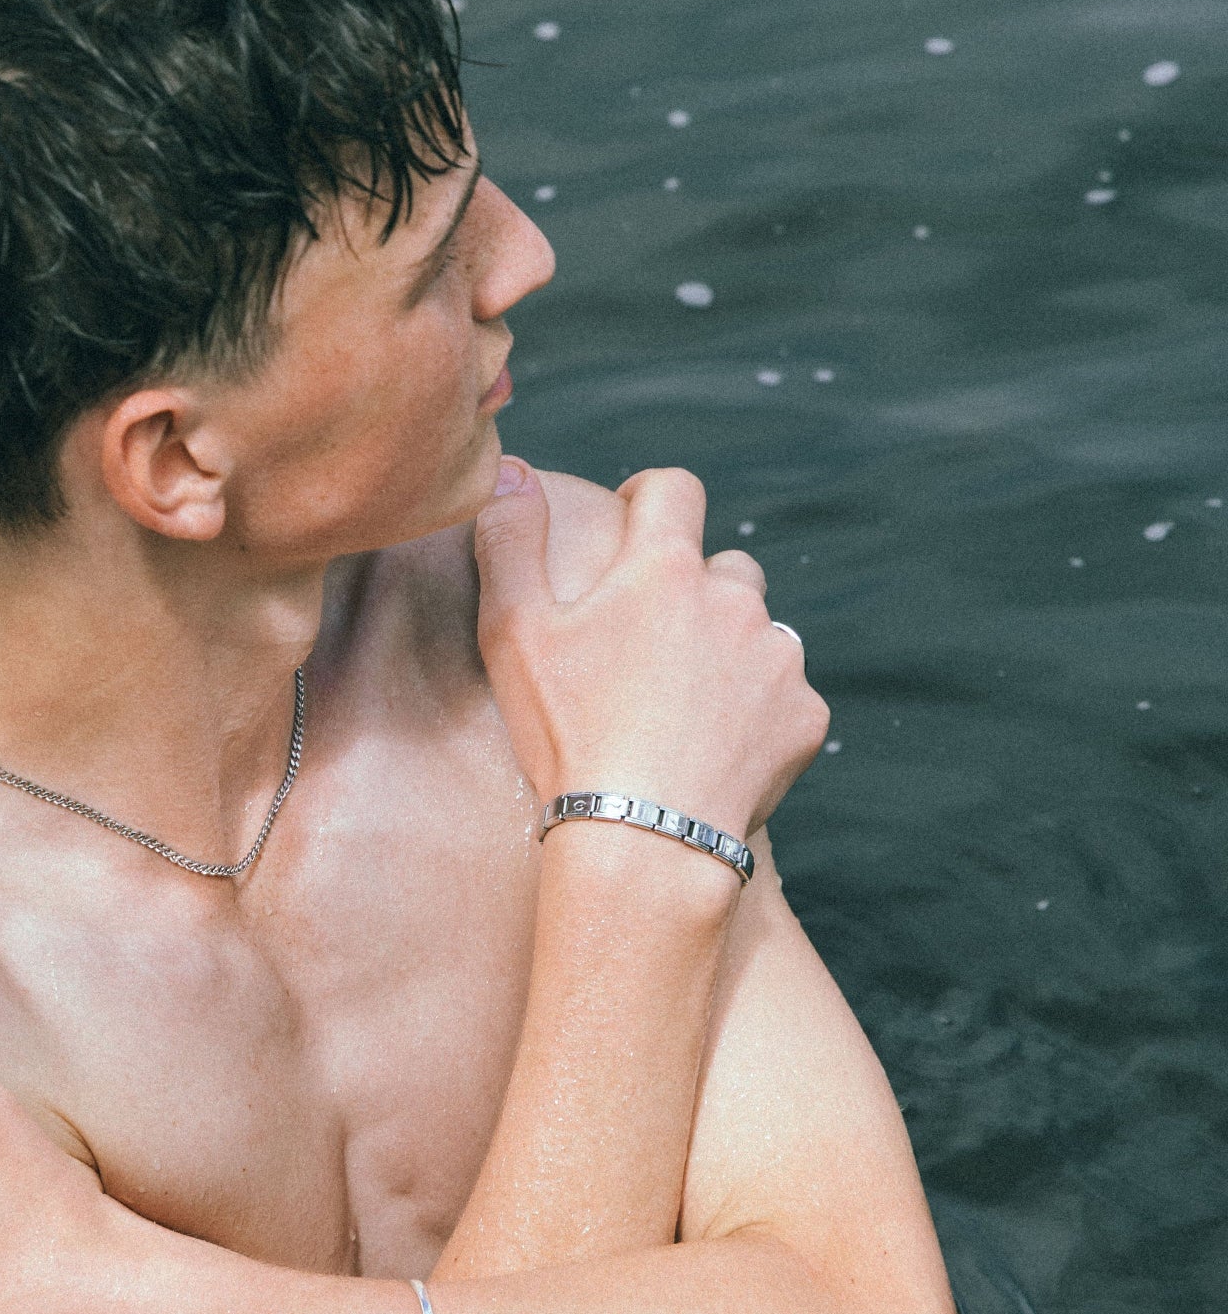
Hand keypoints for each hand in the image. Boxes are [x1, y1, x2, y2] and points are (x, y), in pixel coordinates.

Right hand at [474, 461, 826, 838]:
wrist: (642, 841)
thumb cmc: (569, 734)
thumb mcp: (512, 632)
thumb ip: (509, 539)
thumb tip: (515, 472)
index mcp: (664, 568)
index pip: (674, 489)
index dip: (649, 497)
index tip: (630, 522)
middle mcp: (735, 599)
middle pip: (724, 566)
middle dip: (692, 589)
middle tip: (647, 645)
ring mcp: (778, 659)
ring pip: (758, 633)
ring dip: (727, 652)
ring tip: (680, 705)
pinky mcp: (803, 717)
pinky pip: (783, 697)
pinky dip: (754, 713)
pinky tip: (712, 749)